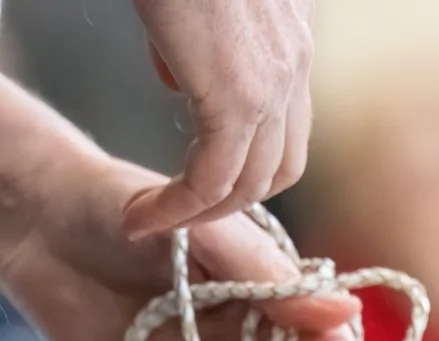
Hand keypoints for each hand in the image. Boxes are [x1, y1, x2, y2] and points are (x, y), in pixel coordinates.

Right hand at [123, 0, 313, 238]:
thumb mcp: (189, 5)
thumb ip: (194, 42)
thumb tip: (177, 77)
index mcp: (289, 40)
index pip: (284, 128)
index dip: (246, 164)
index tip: (201, 180)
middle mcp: (294, 64)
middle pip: (280, 167)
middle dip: (230, 200)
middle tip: (180, 213)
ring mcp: (273, 82)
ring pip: (251, 182)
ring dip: (201, 214)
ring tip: (153, 221)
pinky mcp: (237, 95)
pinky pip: (213, 177)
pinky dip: (180, 209)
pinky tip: (144, 217)